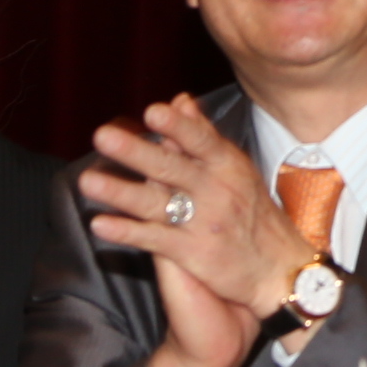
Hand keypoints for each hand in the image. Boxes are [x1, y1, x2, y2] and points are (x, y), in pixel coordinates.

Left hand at [81, 93, 322, 356]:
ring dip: (120, 192)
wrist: (278, 267)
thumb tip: (179, 99)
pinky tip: (100, 224)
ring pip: (157, 204)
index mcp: (228, 165)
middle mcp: (216, 191)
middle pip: (172, 168)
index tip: (153, 111)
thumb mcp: (236, 167)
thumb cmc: (252, 211)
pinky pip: (154, 240)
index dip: (177, 126)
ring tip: (88, 181)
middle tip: (103, 136)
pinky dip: (127, 232)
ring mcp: (204, 223)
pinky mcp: (194, 253)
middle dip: (136, 151)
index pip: (200, 140)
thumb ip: (203, 134)